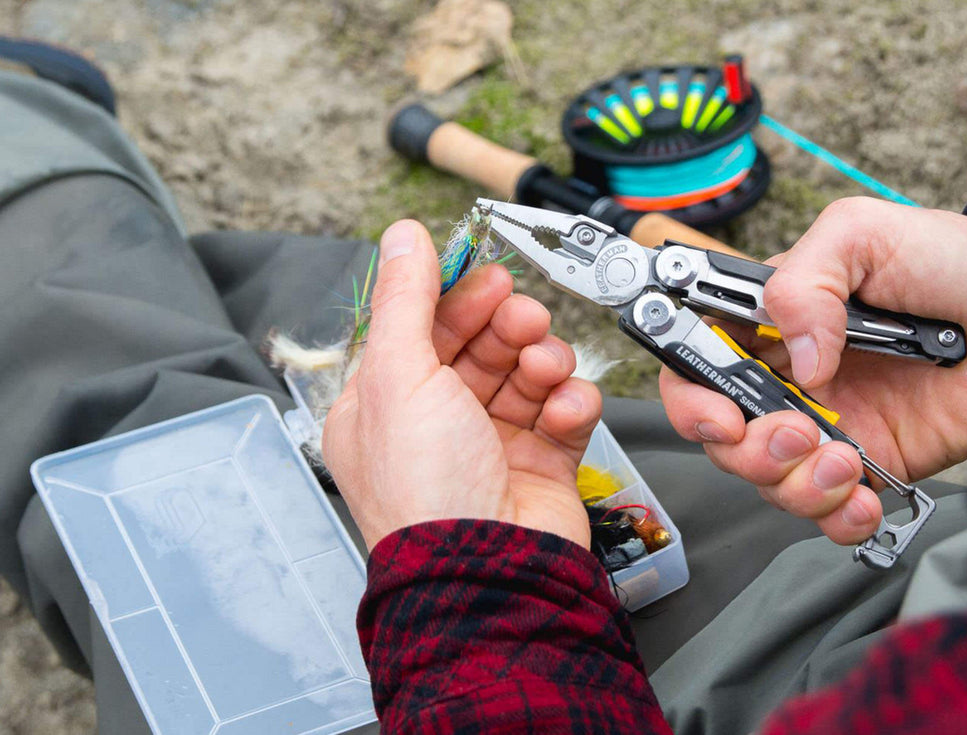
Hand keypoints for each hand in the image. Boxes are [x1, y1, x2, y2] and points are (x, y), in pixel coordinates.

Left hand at [323, 221, 601, 550]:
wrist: (489, 572)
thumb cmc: (426, 489)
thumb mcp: (399, 375)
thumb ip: (405, 298)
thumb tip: (402, 236)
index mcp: (386, 404)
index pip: (423, 330)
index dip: (456, 298)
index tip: (487, 275)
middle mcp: (437, 423)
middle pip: (480, 347)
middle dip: (506, 325)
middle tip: (524, 315)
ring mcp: (491, 445)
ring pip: (526, 374)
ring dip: (542, 359)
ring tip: (545, 364)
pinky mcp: (541, 464)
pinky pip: (564, 412)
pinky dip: (571, 402)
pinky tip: (564, 406)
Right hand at [660, 197, 966, 543]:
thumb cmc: (946, 261)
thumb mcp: (860, 236)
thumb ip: (806, 284)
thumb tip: (798, 361)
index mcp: (768, 324)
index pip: (695, 365)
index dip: (689, 398)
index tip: (717, 414)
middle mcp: (787, 379)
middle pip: (724, 438)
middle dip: (749, 450)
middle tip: (798, 432)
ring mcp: (827, 426)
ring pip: (771, 482)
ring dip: (797, 485)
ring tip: (845, 459)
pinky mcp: (869, 465)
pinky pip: (830, 512)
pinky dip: (837, 519)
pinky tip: (862, 498)